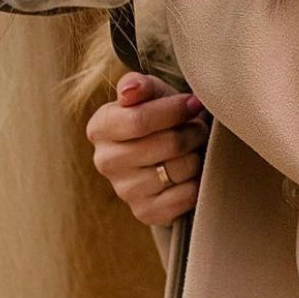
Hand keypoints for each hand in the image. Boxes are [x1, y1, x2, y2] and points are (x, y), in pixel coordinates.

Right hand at [85, 72, 209, 225]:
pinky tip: (191, 171)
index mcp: (100, 127)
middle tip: (198, 126)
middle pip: (162, 145)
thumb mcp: (150, 91)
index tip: (193, 102)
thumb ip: (138, 84)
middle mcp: (105, 161)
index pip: (138, 120)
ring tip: (194, 146)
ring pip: (176, 170)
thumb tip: (129, 91)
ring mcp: (124, 191)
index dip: (173, 110)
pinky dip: (195, 182)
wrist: (166, 147)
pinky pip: (183, 198)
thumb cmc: (158, 113)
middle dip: (190, 132)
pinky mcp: (145, 213)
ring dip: (195, 155)